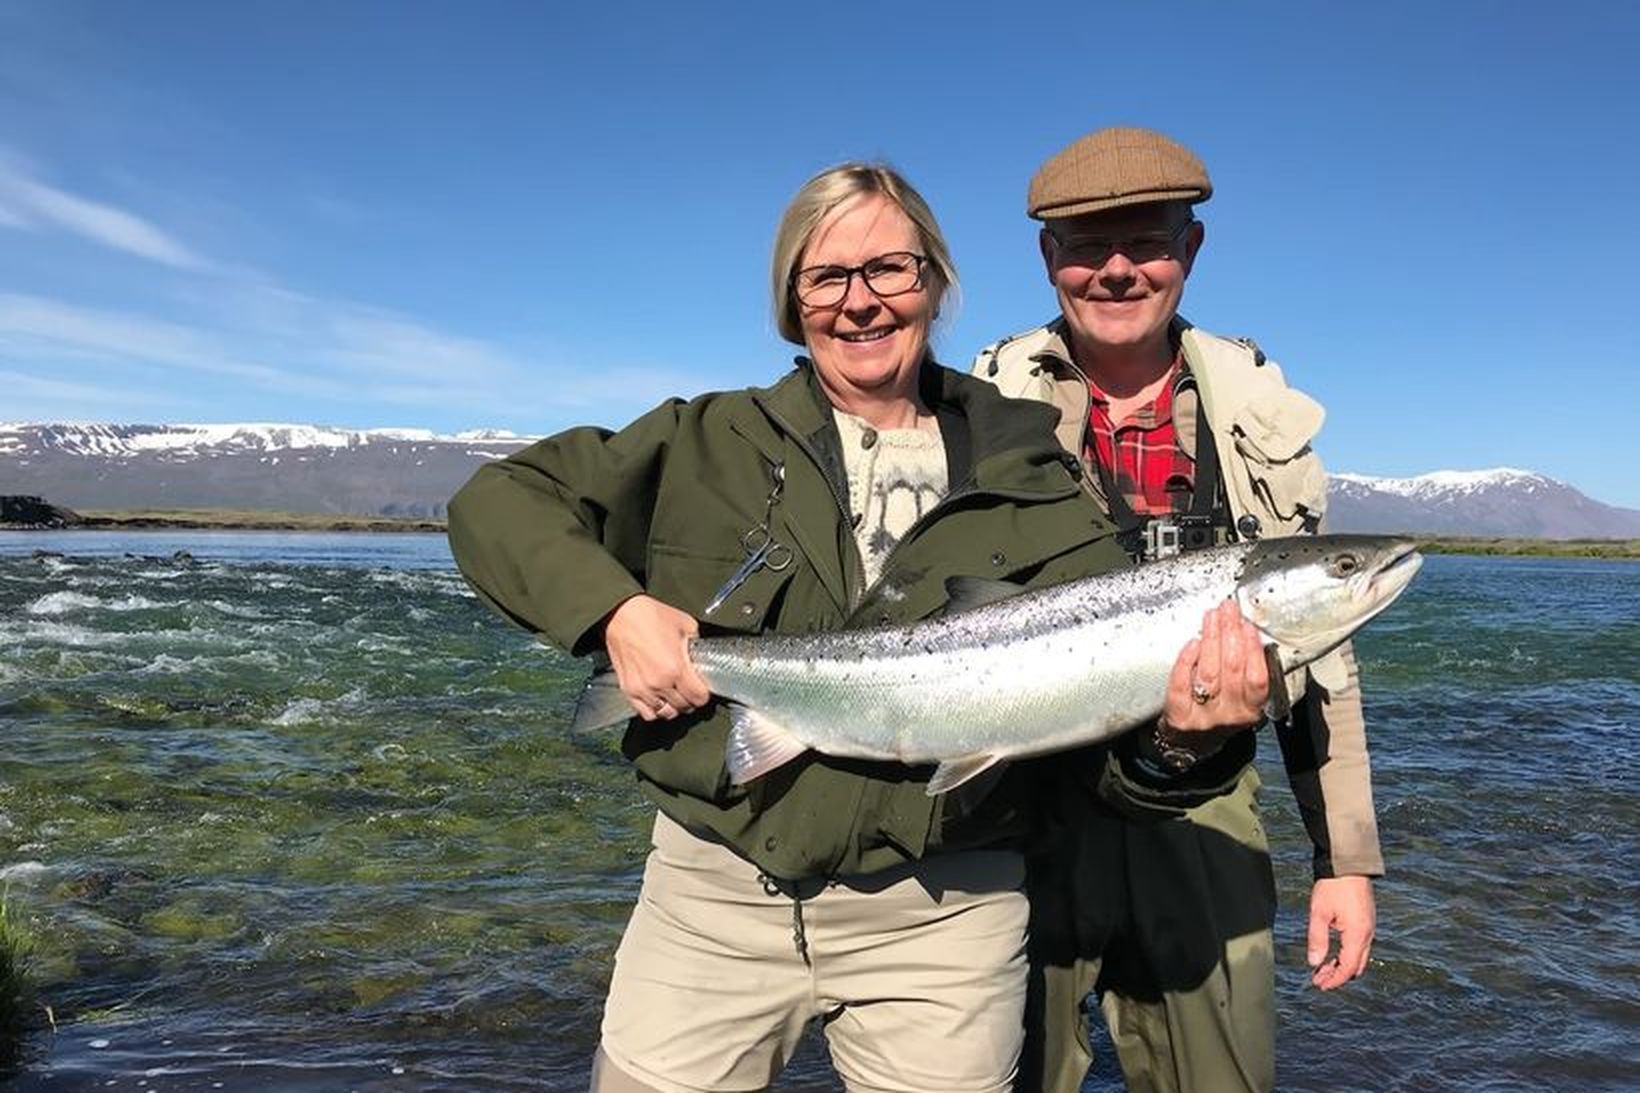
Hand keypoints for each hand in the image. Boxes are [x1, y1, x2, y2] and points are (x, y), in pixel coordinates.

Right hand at [601, 594, 711, 721]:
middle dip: (690, 700)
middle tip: (690, 689)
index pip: (698, 698)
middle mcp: (659, 683)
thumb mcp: (685, 624)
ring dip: (674, 707)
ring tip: (675, 695)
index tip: (703, 688)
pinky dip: (655, 710)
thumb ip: (696, 643)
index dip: (704, 694)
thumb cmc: (649, 616)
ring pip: (666, 713)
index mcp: (675, 669)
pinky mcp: (628, 690)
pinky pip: (646, 713)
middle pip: (683, 707)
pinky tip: (659, 699)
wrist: (620, 614)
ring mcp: (642, 689)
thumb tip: (701, 652)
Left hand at [1160, 600, 1270, 752]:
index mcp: (1251, 710)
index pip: (1257, 678)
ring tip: (1212, 617)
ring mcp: (1203, 716)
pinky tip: (1192, 642)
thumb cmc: (1219, 710)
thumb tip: (1246, 629)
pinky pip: (1181, 683)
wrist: (1190, 743)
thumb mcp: (1242, 699)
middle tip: (1228, 609)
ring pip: (1209, 673)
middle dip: (1231, 633)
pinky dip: (1187, 660)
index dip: (1253, 649)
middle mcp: (1229, 715)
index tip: (1248, 624)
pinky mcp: (1178, 715)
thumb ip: (1247, 671)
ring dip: (1211, 639)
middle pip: (1232, 669)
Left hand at [1308, 875, 1375, 989]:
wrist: (1349, 864)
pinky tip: (1333, 951)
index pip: (1348, 968)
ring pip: (1359, 956)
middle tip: (1319, 979)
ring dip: (1342, 965)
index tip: (1320, 985)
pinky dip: (1347, 954)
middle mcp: (1368, 934)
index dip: (1334, 980)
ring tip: (1322, 968)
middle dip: (1338, 976)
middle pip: (1356, 966)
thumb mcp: (1319, 913)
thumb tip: (1314, 963)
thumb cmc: (1333, 886)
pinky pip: (1360, 945)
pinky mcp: (1367, 920)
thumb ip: (1317, 940)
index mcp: (1358, 935)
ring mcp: (1369, 927)